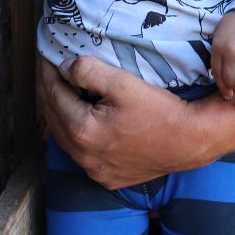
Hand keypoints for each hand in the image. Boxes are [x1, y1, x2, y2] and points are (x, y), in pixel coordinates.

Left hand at [37, 55, 234, 190]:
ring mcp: (95, 170)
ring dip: (59, 114)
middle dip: (49, 91)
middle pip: (54, 118)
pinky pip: (81, 154)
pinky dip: (74, 135)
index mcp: (83, 130)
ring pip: (64, 139)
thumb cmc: (159, 110)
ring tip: (59, 91)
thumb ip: (87, 71)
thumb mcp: (123, 83)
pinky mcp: (108, 177)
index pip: (54, 95)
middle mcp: (84, 156)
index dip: (47, 73)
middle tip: (47, 70)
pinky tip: (79, 121)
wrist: (190, 141)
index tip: (45, 56)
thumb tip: (64, 67)